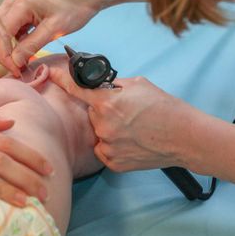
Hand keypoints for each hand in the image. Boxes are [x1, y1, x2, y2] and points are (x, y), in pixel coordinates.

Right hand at [0, 0, 99, 76]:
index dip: (5, 55)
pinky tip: (25, 50)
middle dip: (1, 52)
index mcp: (19, 2)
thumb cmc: (73, 9)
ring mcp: (13, 2)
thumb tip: (14, 62)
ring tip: (20, 62)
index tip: (16, 70)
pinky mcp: (18, 8)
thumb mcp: (54, 31)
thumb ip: (31, 46)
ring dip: (5, 48)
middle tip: (16, 69)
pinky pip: (6, 28)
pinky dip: (11, 42)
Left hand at [49, 67, 202, 172]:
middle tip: (126, 111)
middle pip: (92, 113)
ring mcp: (107, 146)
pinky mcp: (113, 163)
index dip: (61, 78)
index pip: (75, 88)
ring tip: (133, 127)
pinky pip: (104, 149)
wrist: (184, 137)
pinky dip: (114, 144)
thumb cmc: (165, 108)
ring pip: (98, 132)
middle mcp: (103, 125)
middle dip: (104, 109)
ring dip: (110, 128)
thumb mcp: (138, 84)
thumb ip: (114, 85)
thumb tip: (100, 86)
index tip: (50, 73)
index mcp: (107, 102)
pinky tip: (132, 140)